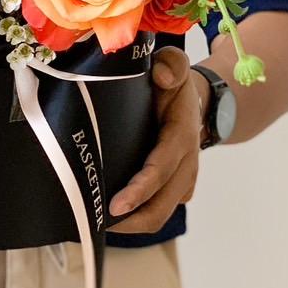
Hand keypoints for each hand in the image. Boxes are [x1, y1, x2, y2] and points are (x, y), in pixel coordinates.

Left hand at [108, 48, 201, 233]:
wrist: (191, 97)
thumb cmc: (172, 81)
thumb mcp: (174, 64)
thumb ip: (171, 65)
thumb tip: (161, 76)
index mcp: (181, 135)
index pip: (162, 169)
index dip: (141, 189)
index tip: (116, 206)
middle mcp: (186, 163)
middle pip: (162, 205)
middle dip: (132, 219)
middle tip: (97, 222)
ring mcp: (182, 179)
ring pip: (161, 213)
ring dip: (133, 224)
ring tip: (98, 223)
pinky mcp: (175, 187)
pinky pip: (159, 209)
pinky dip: (137, 216)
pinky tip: (110, 216)